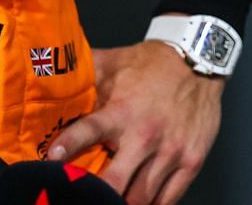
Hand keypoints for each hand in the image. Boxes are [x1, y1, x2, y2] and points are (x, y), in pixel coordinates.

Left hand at [46, 42, 222, 204]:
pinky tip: (138, 204)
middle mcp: (145, 136)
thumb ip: (85, 74)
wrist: (199, 61)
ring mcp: (170, 152)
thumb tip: (53, 76)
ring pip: (141, 198)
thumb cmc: (153, 64)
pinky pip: (168, 198)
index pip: (88, 131)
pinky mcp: (191, 161)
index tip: (51, 159)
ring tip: (108, 203)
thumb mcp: (115, 62)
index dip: (68, 146)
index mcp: (121, 112)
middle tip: (80, 197)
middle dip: (94, 195)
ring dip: (122, 203)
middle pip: (114, 182)